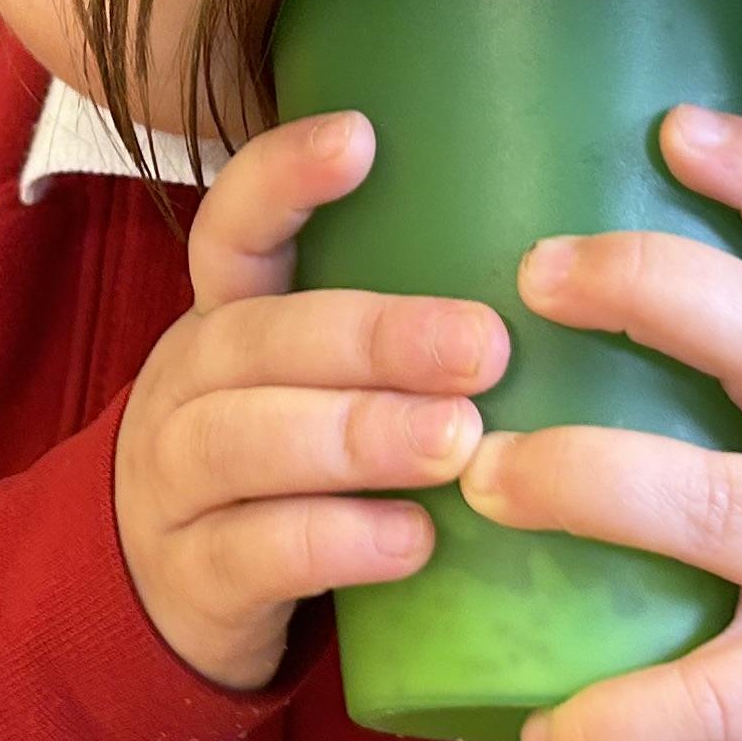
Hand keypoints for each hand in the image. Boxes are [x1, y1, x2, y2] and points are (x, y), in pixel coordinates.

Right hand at [115, 113, 509, 693]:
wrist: (179, 603)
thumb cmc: (290, 470)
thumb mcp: (316, 384)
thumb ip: (398, 333)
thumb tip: (568, 267)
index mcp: (224, 319)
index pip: (233, 227)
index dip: (284, 179)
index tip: (361, 137)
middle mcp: (186, 386)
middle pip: (257, 339)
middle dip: (373, 336)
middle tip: (484, 346)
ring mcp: (173, 485)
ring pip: (244, 442)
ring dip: (357, 437)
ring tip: (457, 442)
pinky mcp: (192, 580)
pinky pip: (253, 554)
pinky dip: (335, 543)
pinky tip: (413, 539)